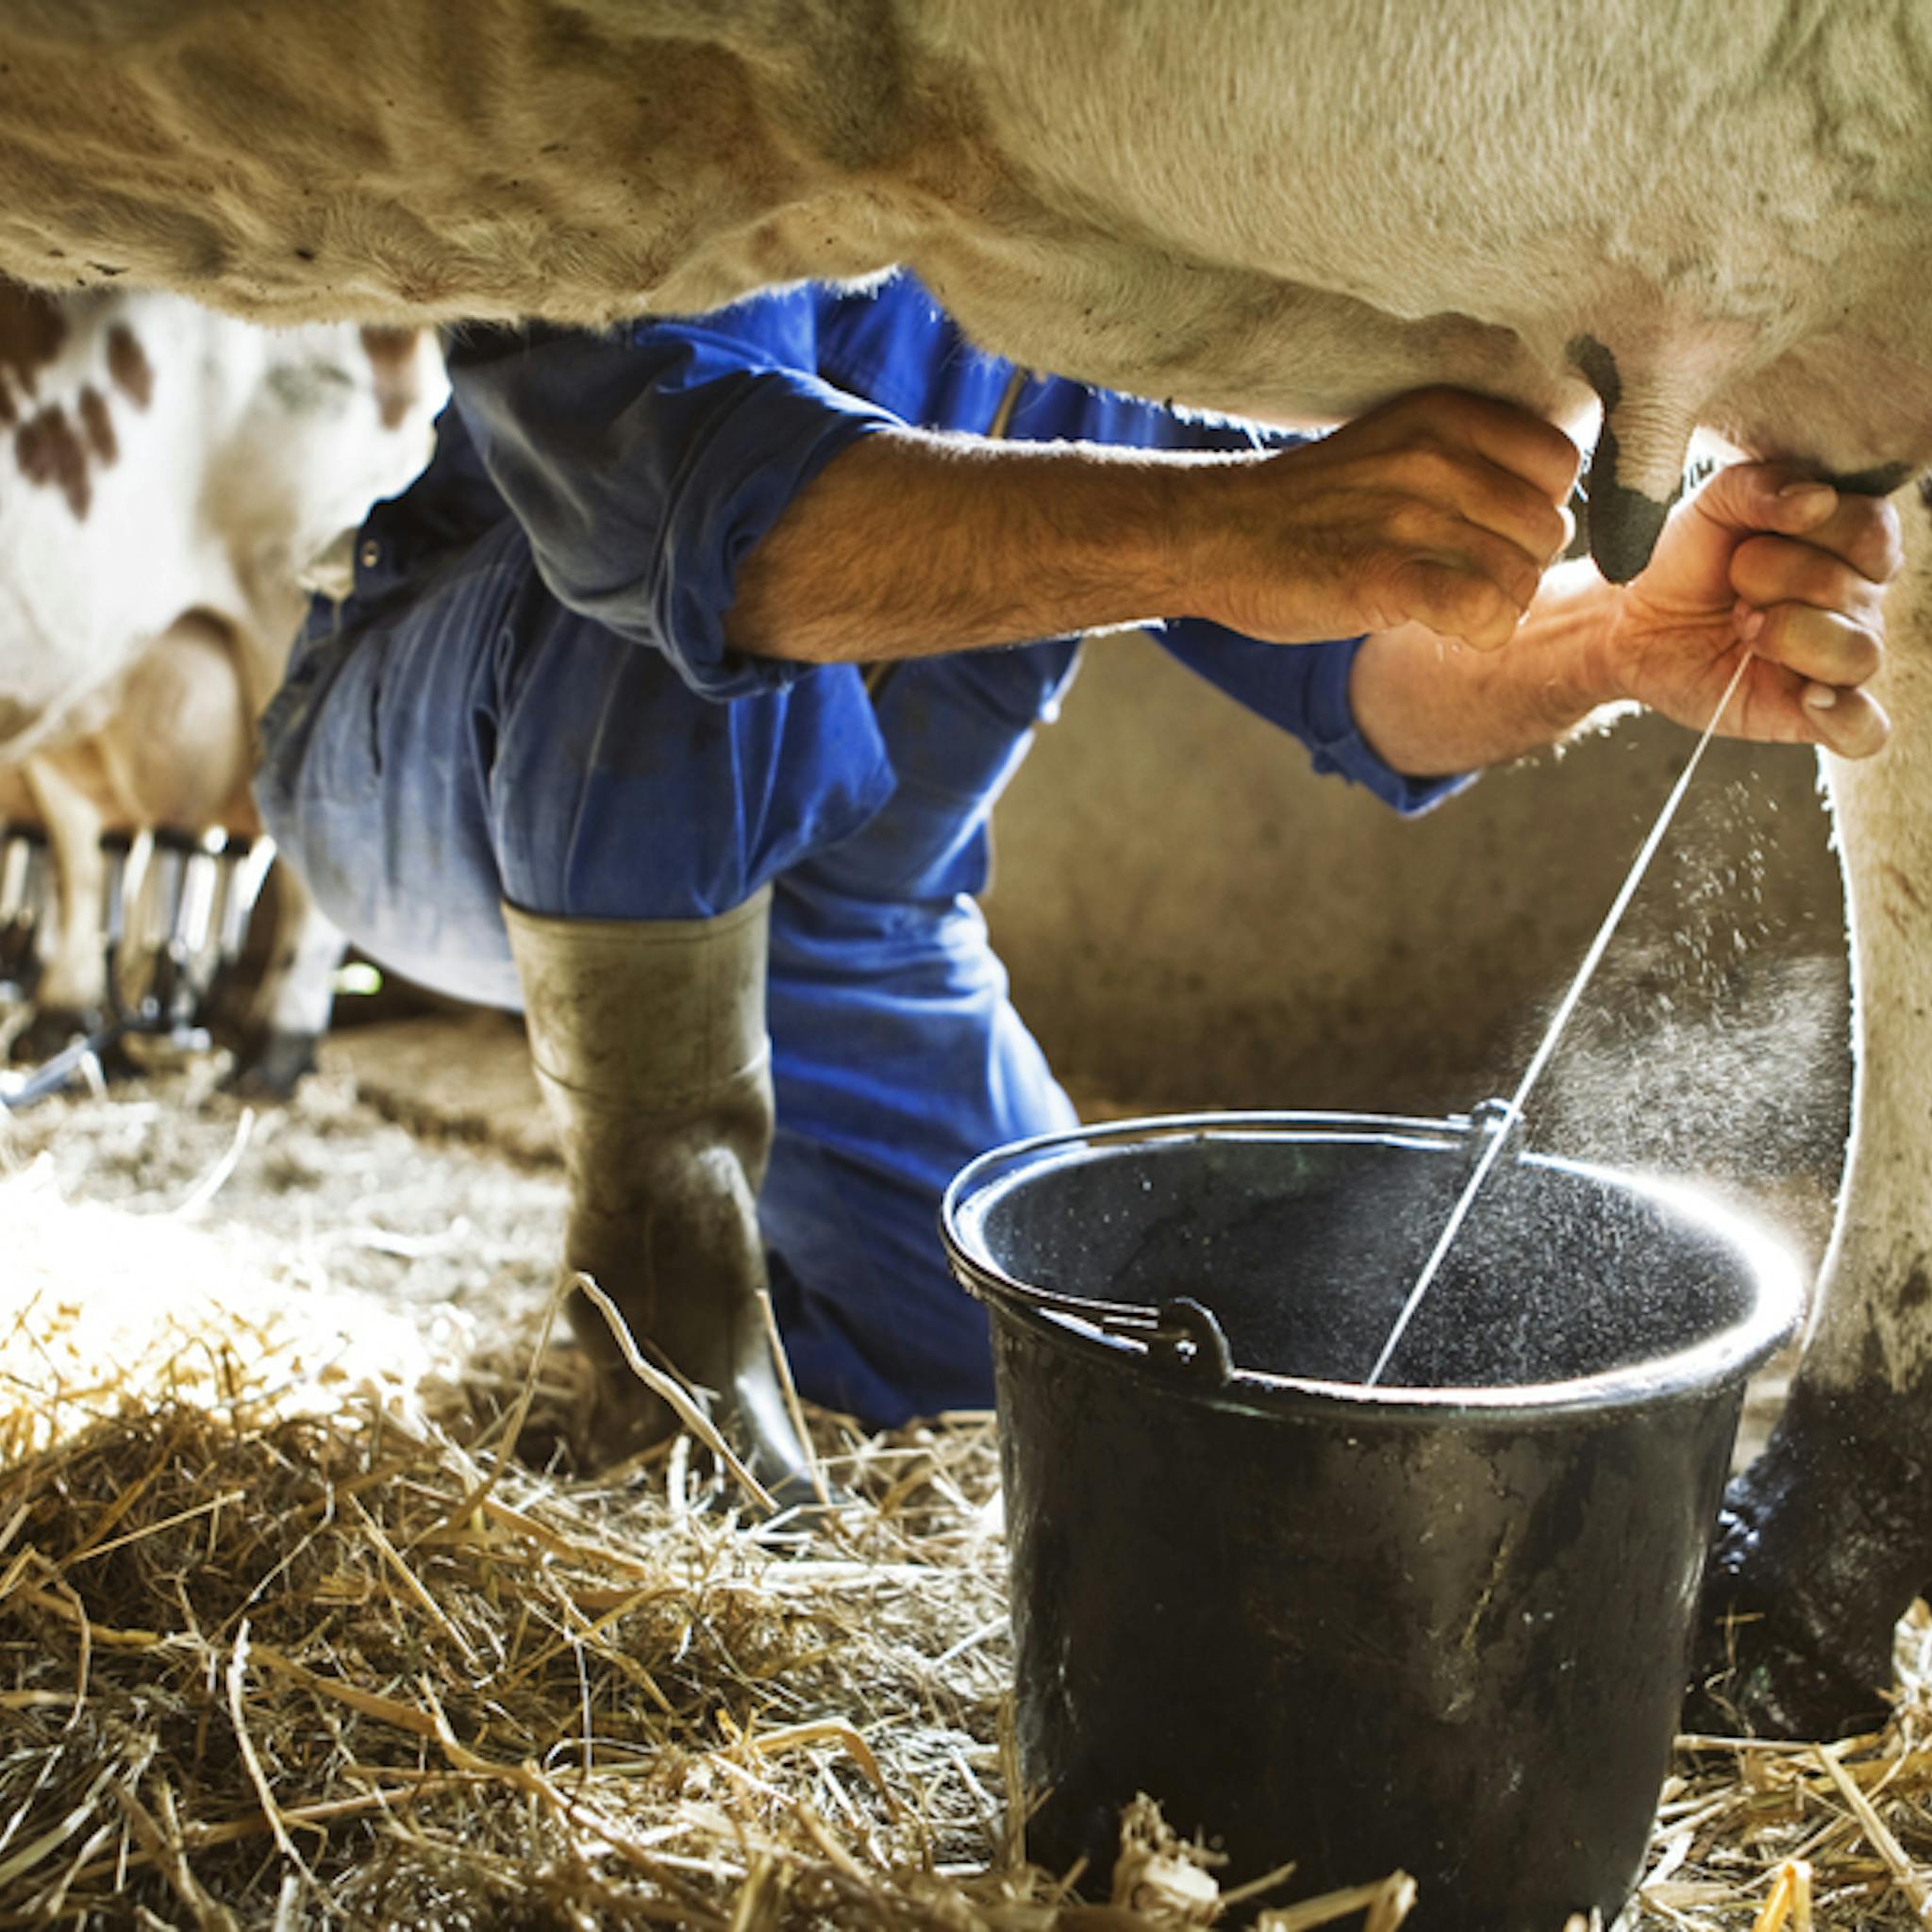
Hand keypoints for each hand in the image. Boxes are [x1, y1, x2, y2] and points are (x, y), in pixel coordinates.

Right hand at [1198, 387, 1579, 651]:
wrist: (1214, 534)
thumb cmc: (1309, 505)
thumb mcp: (1396, 446)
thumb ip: (1470, 459)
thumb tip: (1551, 508)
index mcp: (1446, 414)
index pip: (1559, 462)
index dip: (1537, 508)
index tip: (1491, 531)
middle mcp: (1435, 456)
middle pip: (1547, 527)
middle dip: (1518, 565)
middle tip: (1463, 578)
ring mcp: (1409, 515)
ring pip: (1520, 577)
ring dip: (1495, 607)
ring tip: (1446, 604)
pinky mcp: (1385, 576)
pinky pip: (1484, 610)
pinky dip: (1479, 631)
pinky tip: (1443, 628)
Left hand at [1602, 463, 1900, 757]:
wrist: (1630, 621)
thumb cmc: (1683, 558)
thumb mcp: (1712, 502)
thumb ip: (1762, 486)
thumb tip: (1817, 500)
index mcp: (1848, 543)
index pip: (1874, 531)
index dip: (1813, 532)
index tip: (1753, 539)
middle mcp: (1856, 602)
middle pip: (1853, 590)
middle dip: (1775, 581)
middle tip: (1734, 590)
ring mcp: (1837, 660)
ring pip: (1861, 654)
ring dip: (1790, 635)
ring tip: (1744, 628)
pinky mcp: (1811, 714)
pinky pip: (1864, 729)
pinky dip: (1847, 716)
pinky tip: (1808, 697)